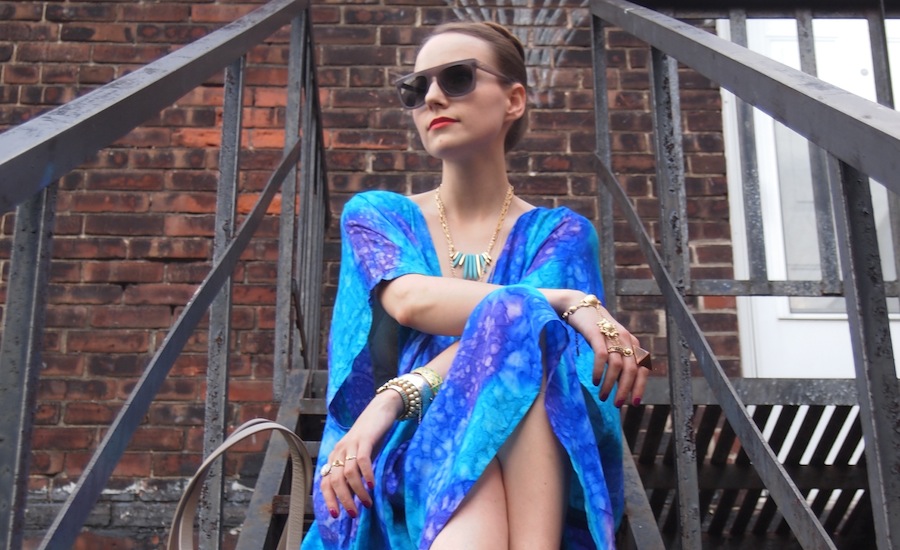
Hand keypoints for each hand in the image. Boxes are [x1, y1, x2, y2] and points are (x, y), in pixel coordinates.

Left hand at [320, 391, 400, 517]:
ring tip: (367, 503)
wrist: (380, 410)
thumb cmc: (371, 436)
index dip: (329, 499)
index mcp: (335, 456)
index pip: (325, 481)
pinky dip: (366, 476)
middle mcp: (339, 451)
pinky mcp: (365, 440)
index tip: (336, 515)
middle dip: (343, 500)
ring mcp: (351, 445)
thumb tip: (354, 497)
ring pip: (348, 474)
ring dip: (357, 492)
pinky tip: (372, 486)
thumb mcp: (358, 455)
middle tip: (354, 513)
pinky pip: (362, 461)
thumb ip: (354, 472)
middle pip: (335, 480)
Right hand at [563, 294, 649, 406]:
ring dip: (610, 385)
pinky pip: (602, 356)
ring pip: (617, 366)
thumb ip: (619, 361)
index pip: (643, 368)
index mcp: (633, 343)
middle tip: (616, 404)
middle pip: (632, 370)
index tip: (633, 403)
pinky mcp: (597, 333)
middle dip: (625, 390)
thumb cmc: (595, 329)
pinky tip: (595, 382)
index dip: (640, 387)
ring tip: (603, 396)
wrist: (579, 306)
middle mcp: (626, 339)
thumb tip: (621, 386)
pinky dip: (600, 371)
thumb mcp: (612, 344)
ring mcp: (612, 335)